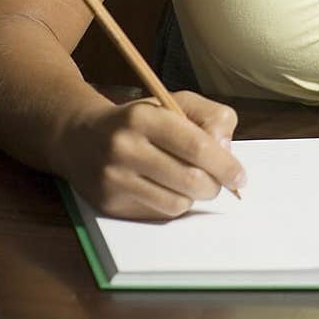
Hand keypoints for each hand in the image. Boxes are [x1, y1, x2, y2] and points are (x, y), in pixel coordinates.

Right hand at [57, 90, 244, 218]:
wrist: (79, 137)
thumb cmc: (137, 121)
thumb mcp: (173, 103)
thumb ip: (209, 116)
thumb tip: (226, 150)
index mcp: (144, 117)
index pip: (197, 146)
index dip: (226, 165)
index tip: (240, 176)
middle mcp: (125, 147)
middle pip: (191, 180)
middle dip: (214, 185)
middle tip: (217, 182)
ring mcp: (114, 178)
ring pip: (177, 203)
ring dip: (192, 197)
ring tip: (188, 182)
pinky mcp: (109, 204)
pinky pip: (157, 214)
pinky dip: (171, 204)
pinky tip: (165, 189)